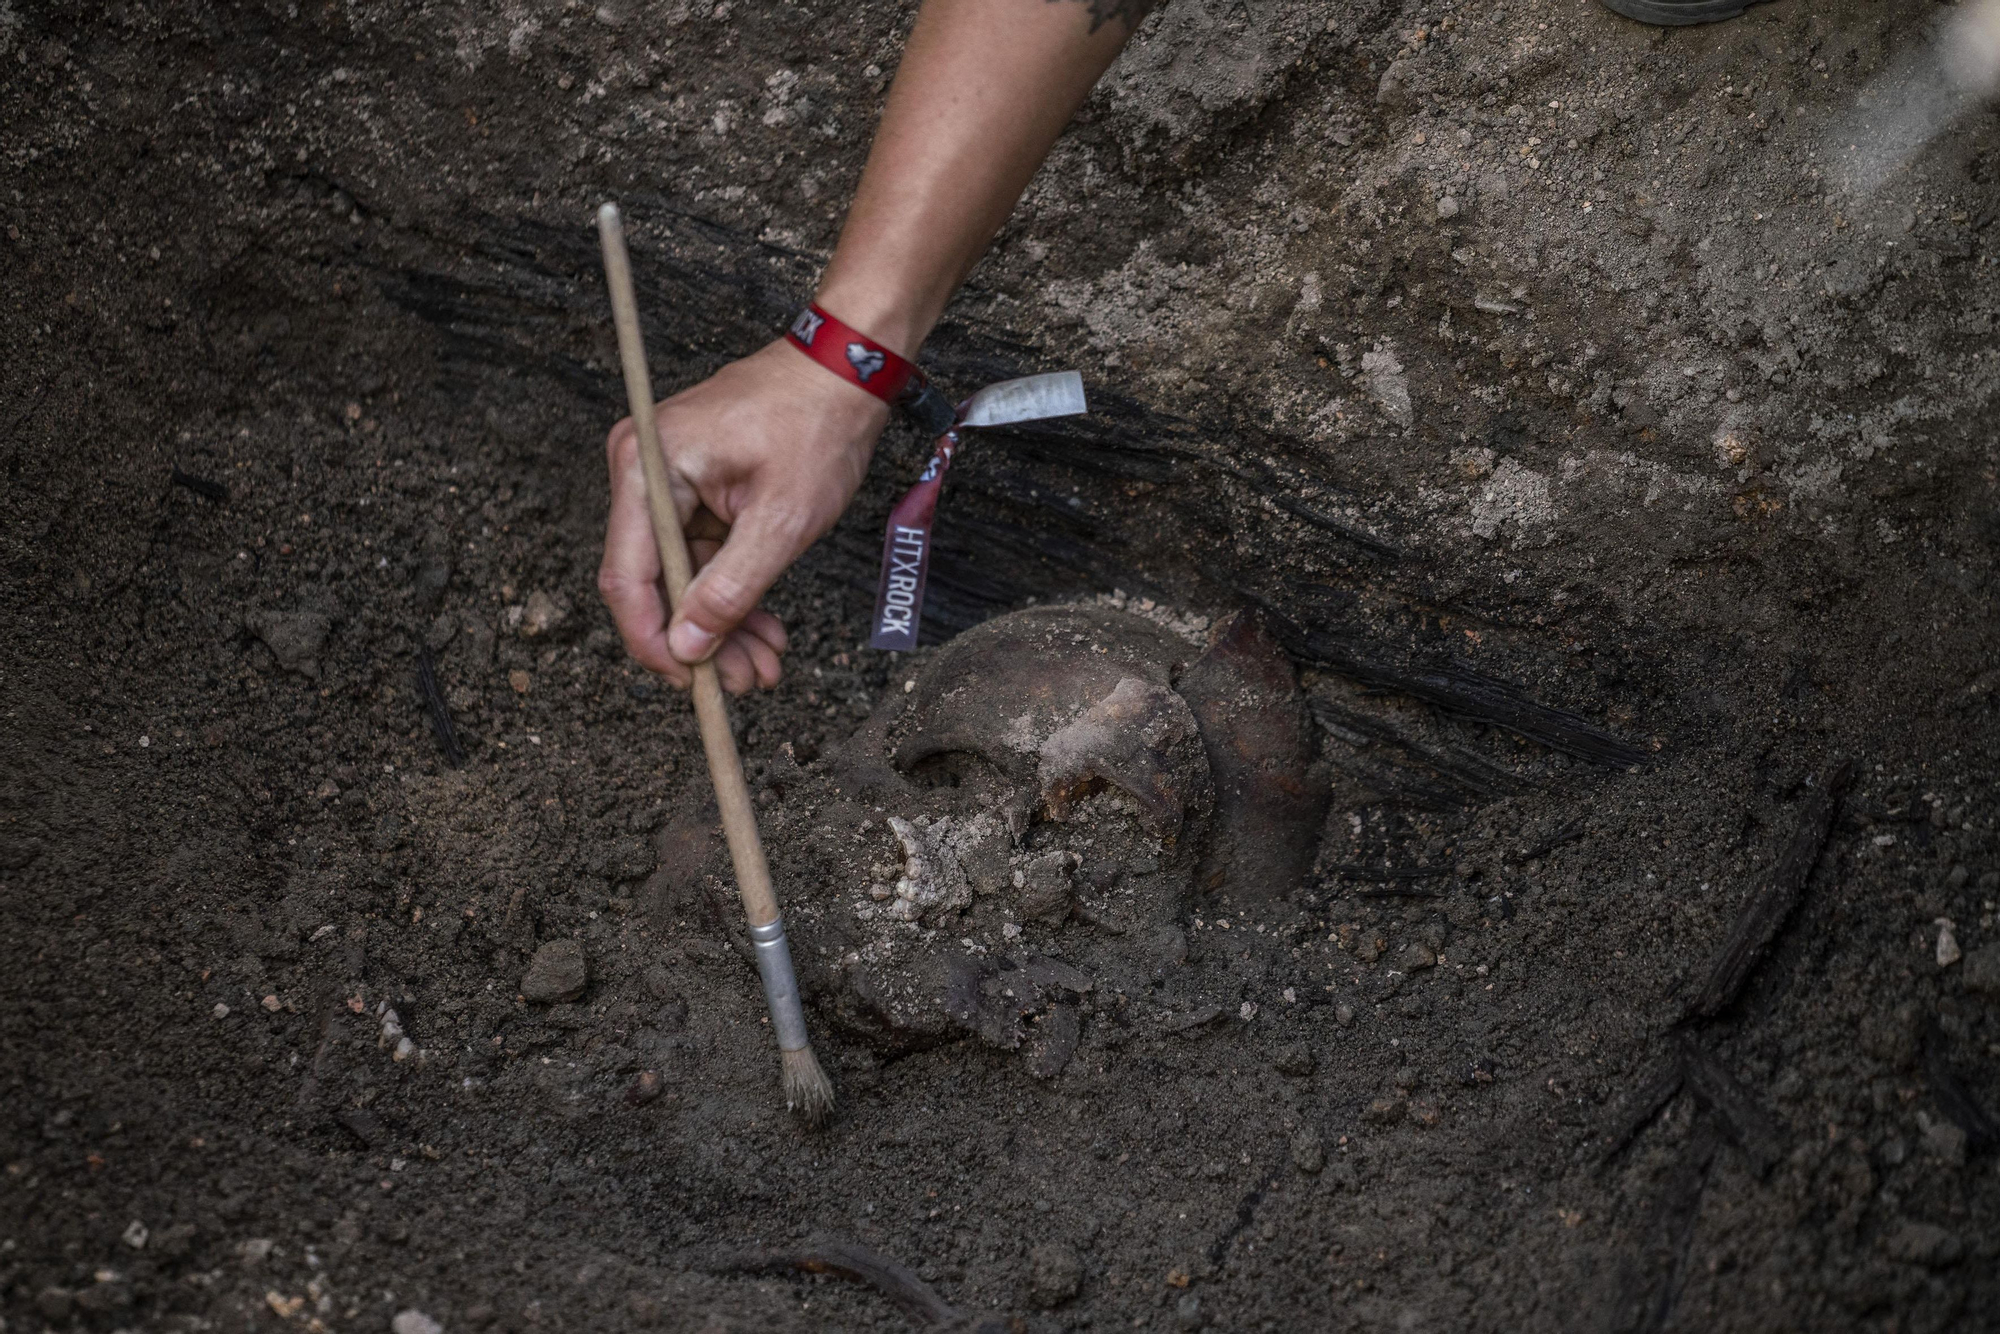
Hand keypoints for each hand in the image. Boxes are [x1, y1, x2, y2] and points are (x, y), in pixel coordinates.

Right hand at [599, 339, 888, 692]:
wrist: (849, 368)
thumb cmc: (818, 424)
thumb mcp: (781, 520)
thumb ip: (731, 589)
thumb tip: (688, 647)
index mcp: (647, 468)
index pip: (627, 576)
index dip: (654, 640)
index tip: (691, 682)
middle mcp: (642, 471)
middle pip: (654, 582)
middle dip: (702, 639)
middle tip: (746, 683)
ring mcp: (667, 480)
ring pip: (683, 577)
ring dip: (724, 625)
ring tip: (766, 665)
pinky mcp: (694, 488)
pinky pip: (704, 555)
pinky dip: (734, 593)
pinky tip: (766, 631)